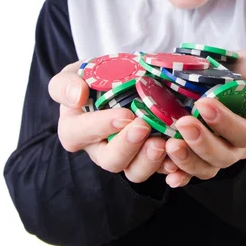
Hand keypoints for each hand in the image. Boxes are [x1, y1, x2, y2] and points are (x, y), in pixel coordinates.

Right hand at [48, 60, 185, 183]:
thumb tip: (77, 97)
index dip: (101, 127)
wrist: (120, 80)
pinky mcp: (149, 157)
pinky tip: (180, 161)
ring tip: (164, 144)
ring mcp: (127, 156)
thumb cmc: (91, 79)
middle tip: (144, 127)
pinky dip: (171, 168)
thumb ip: (65, 85)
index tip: (124, 114)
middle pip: (111, 160)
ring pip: (135, 171)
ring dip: (150, 161)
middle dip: (128, 146)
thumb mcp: (72, 74)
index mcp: (76, 131)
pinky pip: (160, 170)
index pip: (80, 134)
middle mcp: (100, 149)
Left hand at [162, 50, 245, 186]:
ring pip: (208, 168)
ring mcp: (220, 152)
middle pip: (226, 155)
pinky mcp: (200, 156)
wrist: (226, 75)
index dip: (226, 123)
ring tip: (170, 145)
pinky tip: (167, 170)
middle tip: (183, 123)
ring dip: (188, 160)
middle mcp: (241, 145)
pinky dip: (179, 173)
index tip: (204, 104)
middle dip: (203, 142)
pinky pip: (191, 171)